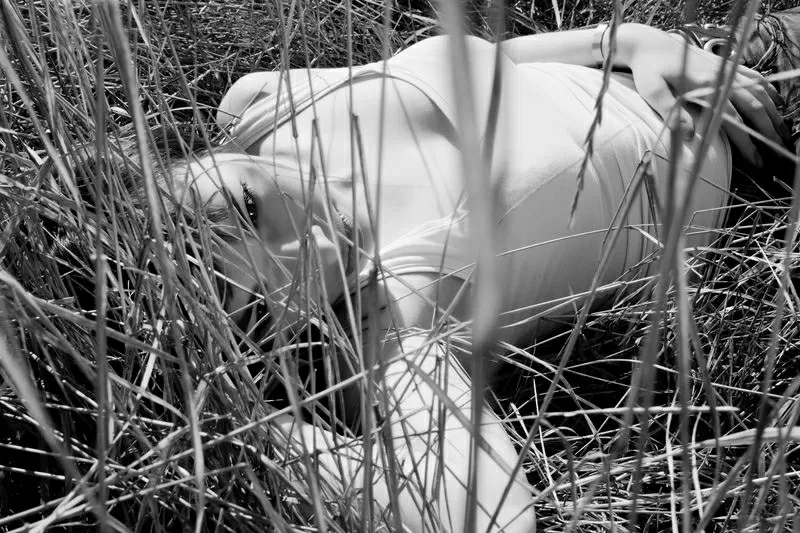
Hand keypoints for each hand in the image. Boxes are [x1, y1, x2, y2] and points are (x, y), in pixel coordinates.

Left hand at [620, 24, 790, 165]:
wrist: (651, 44)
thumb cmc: (648, 70)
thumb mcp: (652, 91)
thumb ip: (671, 111)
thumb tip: (689, 136)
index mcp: (704, 84)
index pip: (732, 118)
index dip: (745, 141)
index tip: (755, 160)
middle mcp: (720, 75)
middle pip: (753, 104)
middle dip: (767, 129)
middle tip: (777, 150)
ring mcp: (725, 68)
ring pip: (759, 90)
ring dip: (773, 111)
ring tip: (781, 132)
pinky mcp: (725, 64)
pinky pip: (753, 77)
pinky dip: (768, 90)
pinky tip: (775, 103)